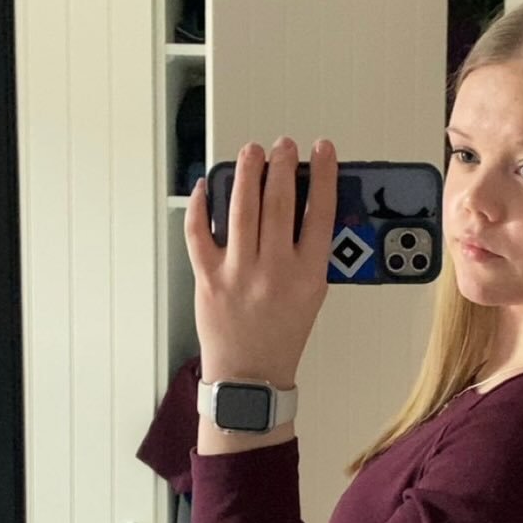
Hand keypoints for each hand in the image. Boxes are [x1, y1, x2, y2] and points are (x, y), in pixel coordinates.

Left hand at [184, 136, 338, 387]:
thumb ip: (310, 255)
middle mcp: (275, 271)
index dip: (322, 175)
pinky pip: (200, 232)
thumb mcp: (312, 297)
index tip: (321, 151)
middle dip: (282, 166)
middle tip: (283, 146)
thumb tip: (301, 208)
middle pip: (279, 203)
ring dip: (248, 173)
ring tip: (252, 152)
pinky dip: (202, 205)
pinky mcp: (209, 278)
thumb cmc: (282, 337)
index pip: (321, 213)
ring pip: (243, 209)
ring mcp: (239, 273)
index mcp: (308, 275)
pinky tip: (208, 186)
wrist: (250, 376)